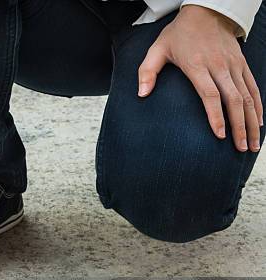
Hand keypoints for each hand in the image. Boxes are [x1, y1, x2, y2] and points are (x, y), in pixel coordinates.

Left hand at [138, 5, 262, 152]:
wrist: (206, 12)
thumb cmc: (178, 34)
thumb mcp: (157, 49)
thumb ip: (147, 72)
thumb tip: (141, 94)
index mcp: (197, 66)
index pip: (210, 95)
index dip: (216, 116)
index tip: (220, 135)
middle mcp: (219, 66)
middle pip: (234, 100)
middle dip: (239, 126)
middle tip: (240, 149)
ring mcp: (234, 65)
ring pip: (248, 96)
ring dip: (251, 122)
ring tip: (251, 145)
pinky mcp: (242, 64)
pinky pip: (254, 87)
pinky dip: (259, 106)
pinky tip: (258, 124)